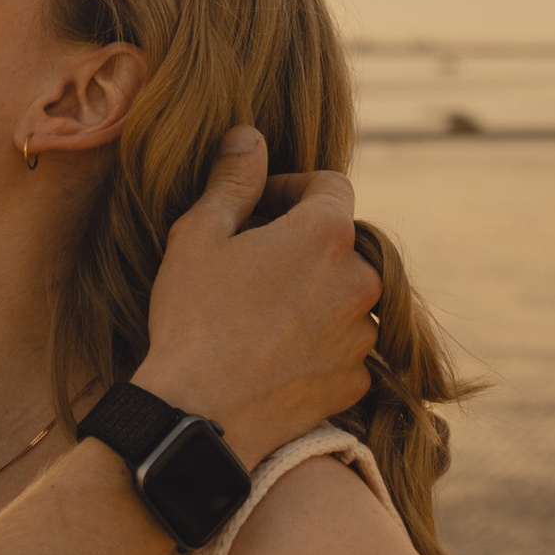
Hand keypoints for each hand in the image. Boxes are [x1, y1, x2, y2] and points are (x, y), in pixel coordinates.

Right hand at [135, 128, 377, 467]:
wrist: (199, 417)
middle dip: (303, 244)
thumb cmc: (193, 319)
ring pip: (346, 296)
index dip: (291, 188)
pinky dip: (320, 343)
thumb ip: (233, 180)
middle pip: (341, 243)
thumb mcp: (199, 235)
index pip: (330, 185)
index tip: (259, 208)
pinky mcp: (355, 380)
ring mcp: (362, 334)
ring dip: (316, 294)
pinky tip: (274, 353)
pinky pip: (345, 346)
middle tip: (252, 264)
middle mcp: (360, 279)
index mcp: (327, 233)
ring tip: (262, 313)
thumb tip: (250, 138)